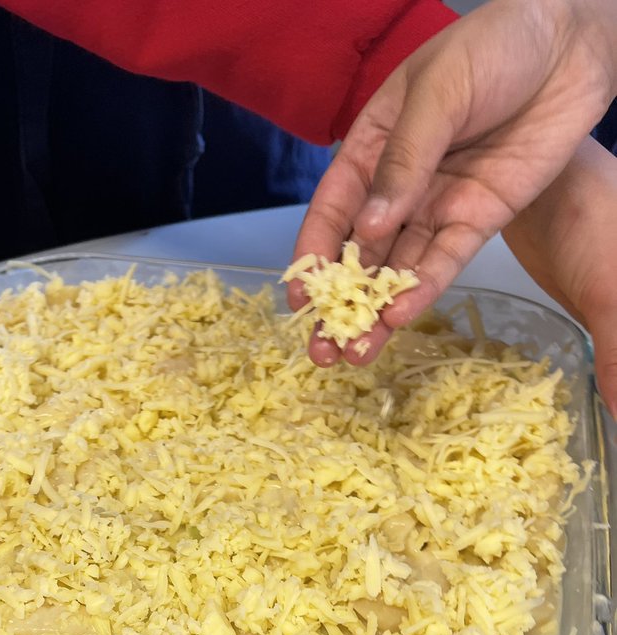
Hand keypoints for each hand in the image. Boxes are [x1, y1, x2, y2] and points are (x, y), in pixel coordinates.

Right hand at [293, 0, 616, 365]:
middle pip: (361, 253)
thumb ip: (404, 162)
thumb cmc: (494, 47)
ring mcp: (438, 206)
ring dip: (377, 311)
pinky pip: (445, 262)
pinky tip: (400, 318)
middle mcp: (399, 186)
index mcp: (372, 147)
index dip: (313, 256)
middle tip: (323, 349)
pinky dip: (424, 290)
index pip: (333, 210)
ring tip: (358, 353)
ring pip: (399, 268)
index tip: (301, 300)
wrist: (570, 44)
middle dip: (341, 302)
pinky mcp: (478, 220)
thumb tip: (369, 228)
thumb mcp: (436, 94)